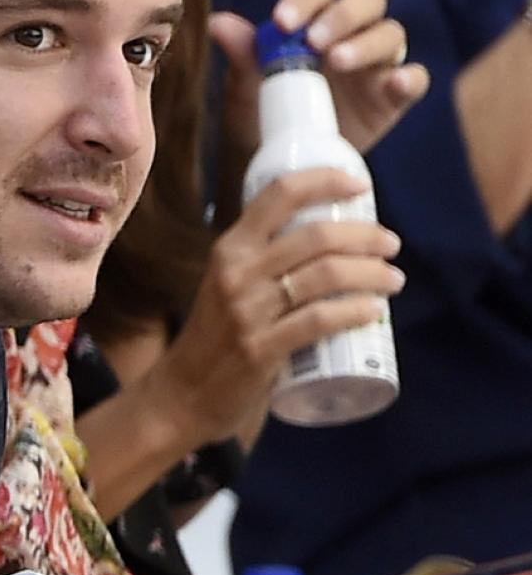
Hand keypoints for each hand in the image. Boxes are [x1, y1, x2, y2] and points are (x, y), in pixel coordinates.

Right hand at [149, 168, 404, 443]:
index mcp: (229, 249)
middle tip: (390, 244)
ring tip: (393, 279)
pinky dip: (355, 312)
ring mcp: (248, 311)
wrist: (182, 393)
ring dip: (372, 273)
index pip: (278, 195)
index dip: (324, 181)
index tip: (358, 185)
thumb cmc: (215, 336)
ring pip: (326, 276)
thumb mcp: (227, 284)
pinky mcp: (260, 349)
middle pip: (316, 236)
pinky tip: (375, 311)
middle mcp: (236, 273)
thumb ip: (263, 263)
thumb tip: (331, 242)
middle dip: (365, 235)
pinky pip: (319, 321)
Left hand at [213, 0, 431, 158]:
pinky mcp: (393, 96)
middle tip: (315, 41)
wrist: (278, 159)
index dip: (304, 0)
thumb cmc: (262, 111)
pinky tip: (393, 83)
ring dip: (366, 43)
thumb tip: (217, 22)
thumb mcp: (247, 84)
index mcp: (314, 20)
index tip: (282, 22)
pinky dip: (409, 78)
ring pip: (391, 34)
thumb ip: (241, 52)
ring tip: (336, 62)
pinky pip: (415, 79)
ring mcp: (377, 63)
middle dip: (343, 14)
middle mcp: (352, 32)